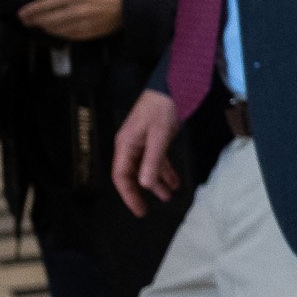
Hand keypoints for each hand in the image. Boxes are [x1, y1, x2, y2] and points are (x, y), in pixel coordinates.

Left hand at [17, 0, 123, 40]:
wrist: (127, 6)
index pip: (46, 5)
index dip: (31, 10)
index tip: (21, 13)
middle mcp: (76, 11)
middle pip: (48, 19)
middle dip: (34, 21)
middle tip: (25, 21)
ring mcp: (82, 24)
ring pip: (56, 29)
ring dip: (44, 27)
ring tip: (38, 25)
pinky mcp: (88, 33)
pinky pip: (67, 36)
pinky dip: (58, 33)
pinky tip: (54, 30)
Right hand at [111, 88, 181, 216]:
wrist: (173, 86)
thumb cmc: (162, 108)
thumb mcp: (158, 136)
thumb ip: (152, 160)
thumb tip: (144, 183)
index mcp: (125, 145)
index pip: (121, 176)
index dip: (129, 195)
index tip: (139, 210)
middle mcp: (131, 145)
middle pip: (133, 174)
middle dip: (143, 191)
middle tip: (151, 209)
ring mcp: (143, 142)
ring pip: (147, 168)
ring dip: (158, 182)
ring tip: (170, 195)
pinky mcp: (155, 139)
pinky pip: (157, 160)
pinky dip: (165, 171)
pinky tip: (174, 181)